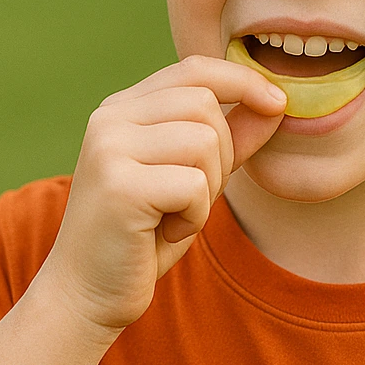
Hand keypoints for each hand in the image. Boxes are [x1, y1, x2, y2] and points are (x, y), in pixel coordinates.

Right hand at [37, 55, 286, 332]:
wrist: (86, 294)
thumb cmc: (143, 237)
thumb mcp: (194, 179)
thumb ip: (231, 138)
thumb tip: (276, 102)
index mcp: (123, 109)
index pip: (193, 70)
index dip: (243, 80)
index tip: (277, 102)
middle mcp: (109, 119)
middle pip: (205, 105)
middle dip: (222, 154)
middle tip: (192, 198)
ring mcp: (109, 149)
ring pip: (205, 142)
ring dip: (207, 189)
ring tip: (172, 216)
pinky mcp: (119, 185)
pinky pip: (194, 185)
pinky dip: (193, 216)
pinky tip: (162, 233)